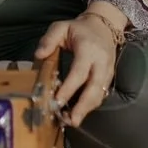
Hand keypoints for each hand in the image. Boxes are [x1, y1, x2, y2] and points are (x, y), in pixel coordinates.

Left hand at [34, 10, 120, 126]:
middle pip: (94, 88)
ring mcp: (108, 72)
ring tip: (71, 121)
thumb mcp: (61, 27)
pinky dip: (90, 106)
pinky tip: (78, 113)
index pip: (79, 72)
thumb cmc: (79, 29)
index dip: (69, 88)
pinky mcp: (109, 78)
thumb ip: (48, 39)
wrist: (105, 26)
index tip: (58, 101)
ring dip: (86, 110)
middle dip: (82, 107)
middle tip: (70, 121)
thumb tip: (38, 55)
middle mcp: (101, 63)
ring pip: (99, 94)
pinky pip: (101, 94)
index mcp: (89, 50)